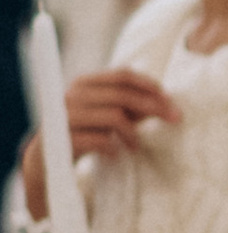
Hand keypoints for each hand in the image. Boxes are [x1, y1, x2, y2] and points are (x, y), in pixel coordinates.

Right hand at [20, 70, 178, 217]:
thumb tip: (166, 102)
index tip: (171, 100)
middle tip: (175, 119)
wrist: (48, 158)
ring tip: (136, 146)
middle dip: (153, 107)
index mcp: (85, 83)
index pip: (122, 75)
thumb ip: (132, 107)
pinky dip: (114, 148)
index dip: (149, 85)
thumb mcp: (108, 115)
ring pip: (114, 117)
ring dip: (133, 133)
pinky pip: (101, 140)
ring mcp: (67, 116)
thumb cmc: (86, 131)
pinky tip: (116, 154)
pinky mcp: (64, 138)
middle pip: (122, 95)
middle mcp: (74, 94)